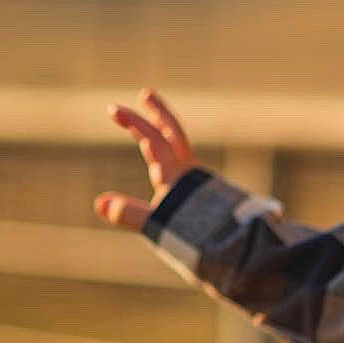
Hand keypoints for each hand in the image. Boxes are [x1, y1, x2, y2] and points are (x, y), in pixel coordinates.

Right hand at [93, 88, 196, 231]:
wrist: (243, 249)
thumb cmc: (202, 239)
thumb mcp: (162, 227)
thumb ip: (131, 215)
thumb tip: (100, 202)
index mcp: (178, 176)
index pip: (154, 141)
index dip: (135, 123)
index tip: (113, 109)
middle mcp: (192, 174)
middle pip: (174, 136)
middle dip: (158, 114)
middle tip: (147, 93)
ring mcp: (202, 185)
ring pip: (182, 152)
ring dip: (166, 136)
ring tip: (155, 128)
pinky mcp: (208, 198)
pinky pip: (187, 171)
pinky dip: (175, 160)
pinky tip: (172, 170)